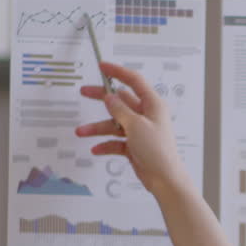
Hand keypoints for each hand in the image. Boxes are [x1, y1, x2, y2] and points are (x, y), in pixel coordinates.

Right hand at [75, 61, 186, 196]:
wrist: (164, 178)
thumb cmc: (157, 150)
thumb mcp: (136, 125)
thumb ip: (120, 110)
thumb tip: (110, 97)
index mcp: (152, 105)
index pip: (134, 81)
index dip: (118, 71)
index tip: (102, 66)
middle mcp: (146, 115)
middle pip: (120, 101)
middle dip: (102, 97)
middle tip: (85, 92)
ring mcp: (139, 130)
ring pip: (114, 123)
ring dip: (98, 128)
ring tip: (82, 132)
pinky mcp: (134, 145)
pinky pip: (116, 141)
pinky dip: (106, 144)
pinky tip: (96, 149)